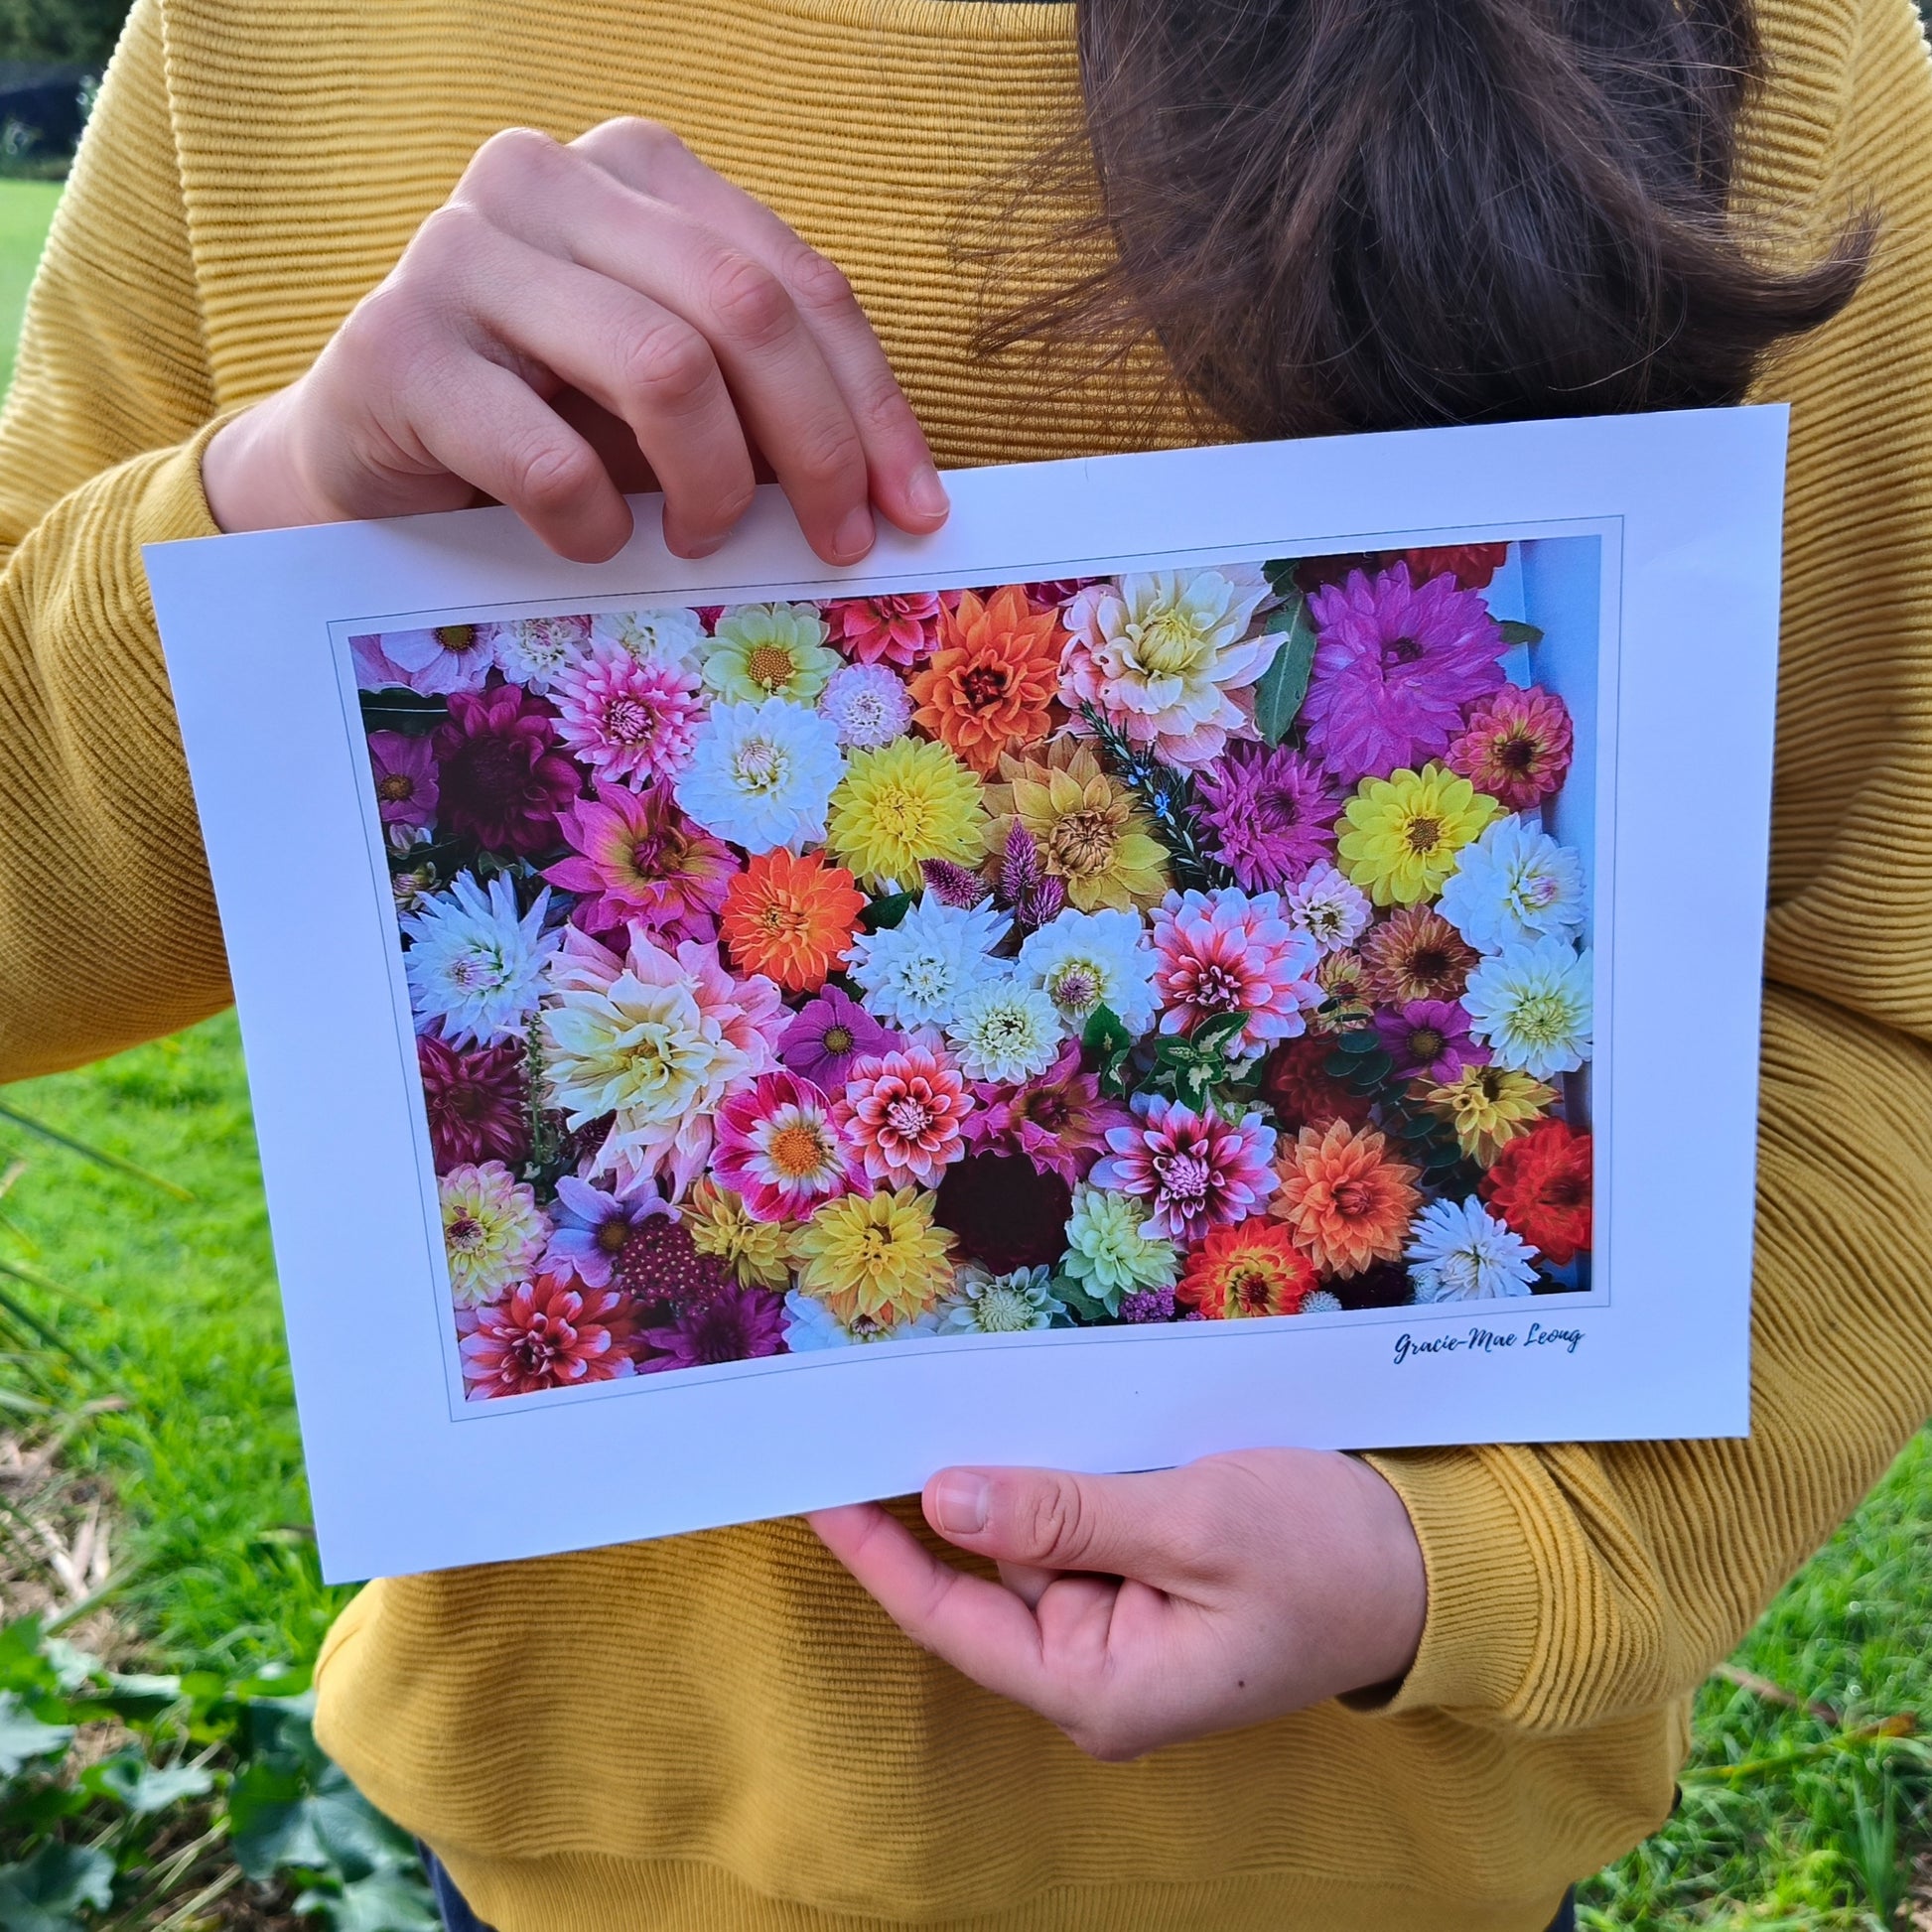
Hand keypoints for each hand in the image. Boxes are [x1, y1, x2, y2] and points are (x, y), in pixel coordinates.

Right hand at [202, 119, 948, 563]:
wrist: (368, 465)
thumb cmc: (542, 428)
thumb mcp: (668, 401)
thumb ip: (763, 405)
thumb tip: (895, 495)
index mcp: (635, 171)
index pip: (798, 282)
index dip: (872, 406)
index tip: (913, 513)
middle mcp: (545, 180)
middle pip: (745, 310)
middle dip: (816, 449)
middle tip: (833, 544)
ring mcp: (459, 253)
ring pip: (663, 370)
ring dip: (710, 487)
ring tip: (698, 542)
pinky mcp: (394, 351)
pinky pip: (550, 459)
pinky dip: (596, 527)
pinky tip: (593, 545)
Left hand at [811, 1449, 1426, 1761]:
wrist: (1431, 1565)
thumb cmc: (1325, 1556)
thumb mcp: (1192, 1523)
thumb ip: (1063, 1515)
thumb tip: (944, 1501)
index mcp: (1099, 1689)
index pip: (950, 1617)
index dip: (876, 1550)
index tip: (816, 1487)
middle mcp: (1097, 1670)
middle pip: (987, 1572)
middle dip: (951, 1488)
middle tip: (887, 1403)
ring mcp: (1123, 1628)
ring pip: (1032, 1537)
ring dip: (1016, 1472)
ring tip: (979, 1392)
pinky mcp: (1147, 1586)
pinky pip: (1079, 1526)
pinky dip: (1060, 1475)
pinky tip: (1051, 1418)